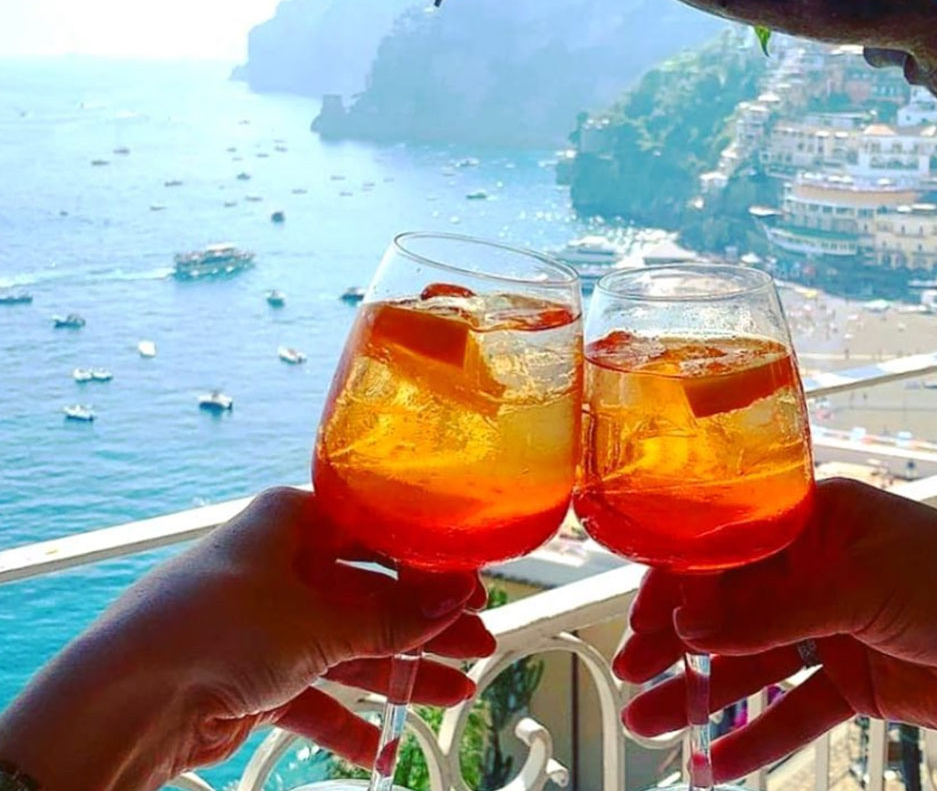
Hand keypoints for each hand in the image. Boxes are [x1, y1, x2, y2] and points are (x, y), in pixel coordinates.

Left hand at [0, 487, 494, 790]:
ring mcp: (268, 623)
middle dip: (425, 623)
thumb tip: (459, 597)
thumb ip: (392, 615)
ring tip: (459, 693)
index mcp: (292, 521)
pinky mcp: (254, 676)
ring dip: (402, 672)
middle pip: (370, 593)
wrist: (125, 700)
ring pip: (350, 646)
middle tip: (480, 641)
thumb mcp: (318, 619)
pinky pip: (315, 694)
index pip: (376, 533)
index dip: (427, 561)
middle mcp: (282, 564)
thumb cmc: (218, 626)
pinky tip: (385, 746)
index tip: (473, 585)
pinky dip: (346, 721)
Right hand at [614, 478, 936, 778]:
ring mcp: (832, 625)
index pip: (726, 543)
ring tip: (646, 722)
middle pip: (729, 605)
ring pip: (751, 661)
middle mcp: (814, 566)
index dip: (678, 579)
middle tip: (629, 674)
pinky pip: (793, 710)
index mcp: (812, 517)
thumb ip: (770, 610)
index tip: (638, 615)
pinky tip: (712, 762)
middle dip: (677, 640)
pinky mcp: (854, 680)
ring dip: (700, 692)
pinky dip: (756, 737)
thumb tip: (687, 625)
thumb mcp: (856, 585)